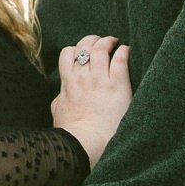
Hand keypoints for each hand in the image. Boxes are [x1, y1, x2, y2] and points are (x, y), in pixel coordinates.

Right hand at [51, 35, 131, 165]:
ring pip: (100, 48)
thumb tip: (61, 96)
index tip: (85, 52)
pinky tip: (126, 52)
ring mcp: (99, 80)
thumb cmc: (71, 134)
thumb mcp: (58, 114)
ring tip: (115, 42)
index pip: (67, 54)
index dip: (76, 49)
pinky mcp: (117, 86)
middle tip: (101, 43)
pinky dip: (123, 52)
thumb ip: (60, 101)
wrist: (84, 145)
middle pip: (84, 46)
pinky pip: (120, 59)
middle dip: (92, 40)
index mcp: (68, 83)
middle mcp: (81, 78)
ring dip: (108, 41)